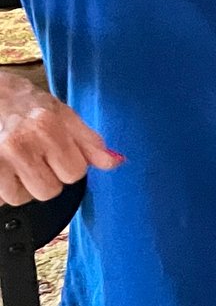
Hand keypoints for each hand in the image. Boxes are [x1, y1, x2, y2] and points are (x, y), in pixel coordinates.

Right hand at [0, 76, 121, 204]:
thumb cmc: (28, 106)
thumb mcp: (65, 116)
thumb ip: (90, 142)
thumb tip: (115, 162)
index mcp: (47, 127)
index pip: (74, 173)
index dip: (69, 166)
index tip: (58, 154)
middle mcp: (20, 143)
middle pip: (48, 191)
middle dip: (45, 178)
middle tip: (35, 158)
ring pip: (21, 198)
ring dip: (21, 186)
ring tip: (17, 163)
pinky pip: (0, 199)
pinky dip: (2, 189)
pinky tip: (4, 169)